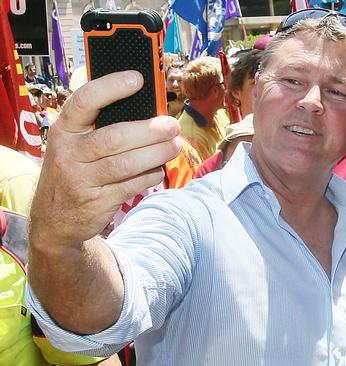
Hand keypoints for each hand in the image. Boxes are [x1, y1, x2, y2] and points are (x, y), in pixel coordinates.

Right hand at [30, 71, 182, 246]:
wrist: (54, 220)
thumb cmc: (74, 170)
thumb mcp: (74, 145)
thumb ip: (100, 127)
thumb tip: (149, 109)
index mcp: (63, 130)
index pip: (84, 101)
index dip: (111, 87)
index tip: (138, 79)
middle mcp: (69, 153)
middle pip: (114, 137)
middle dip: (149, 131)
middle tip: (172, 126)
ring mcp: (81, 179)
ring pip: (126, 163)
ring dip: (157, 153)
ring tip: (175, 146)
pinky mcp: (97, 201)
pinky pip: (131, 185)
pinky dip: (150, 175)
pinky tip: (158, 169)